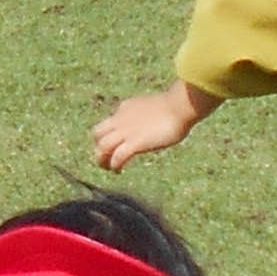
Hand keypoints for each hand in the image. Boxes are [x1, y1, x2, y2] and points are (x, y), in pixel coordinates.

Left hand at [91, 85, 211, 171]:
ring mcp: (126, 131)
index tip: (119, 144)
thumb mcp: (154, 108)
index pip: (110, 123)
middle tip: (106, 158)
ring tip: (109, 168)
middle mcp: (121, 119)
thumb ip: (148, 116)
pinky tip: (119, 170)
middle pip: (97, 134)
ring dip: (102, 160)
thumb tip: (153, 124)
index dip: (111, 135)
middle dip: (98, 147)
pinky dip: (115, 165)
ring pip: (102, 147)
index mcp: (126, 108)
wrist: (179, 106)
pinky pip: (117, 157)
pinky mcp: (134, 143)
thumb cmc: (176, 106)